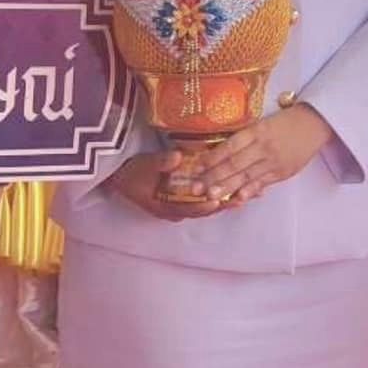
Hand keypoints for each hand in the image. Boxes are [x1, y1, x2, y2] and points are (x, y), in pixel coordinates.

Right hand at [109, 150, 237, 221]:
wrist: (119, 176)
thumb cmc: (131, 172)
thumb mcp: (143, 166)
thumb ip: (160, 162)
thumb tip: (178, 156)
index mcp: (165, 207)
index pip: (189, 209)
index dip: (205, 206)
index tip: (219, 201)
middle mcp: (175, 210)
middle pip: (203, 210)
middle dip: (223, 204)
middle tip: (244, 198)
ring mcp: (179, 206)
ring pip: (206, 206)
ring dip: (224, 200)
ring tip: (247, 194)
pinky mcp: (182, 199)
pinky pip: (204, 199)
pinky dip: (218, 194)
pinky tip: (234, 188)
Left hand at [187, 105, 334, 206]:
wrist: (315, 124)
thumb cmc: (286, 120)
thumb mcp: (264, 122)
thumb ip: (245, 137)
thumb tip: (221, 152)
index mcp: (258, 130)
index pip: (231, 146)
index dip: (213, 157)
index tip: (197, 166)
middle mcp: (264, 147)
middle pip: (235, 164)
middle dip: (214, 177)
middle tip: (196, 187)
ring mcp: (273, 162)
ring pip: (246, 176)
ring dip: (227, 187)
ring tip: (211, 195)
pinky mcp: (282, 173)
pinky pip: (262, 183)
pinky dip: (249, 191)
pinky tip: (237, 198)